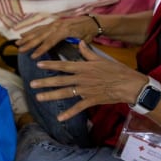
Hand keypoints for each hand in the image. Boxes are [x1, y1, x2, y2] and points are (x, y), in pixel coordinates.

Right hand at [17, 15, 101, 58]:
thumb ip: (73, 47)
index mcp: (64, 30)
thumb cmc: (88, 33)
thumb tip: (66, 54)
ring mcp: (54, 23)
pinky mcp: (53, 23)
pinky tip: (23, 34)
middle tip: (20, 50)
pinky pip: (40, 27)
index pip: (50, 41)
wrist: (92, 21)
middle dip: (29, 43)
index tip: (33, 56)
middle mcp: (57, 25)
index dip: (40, 49)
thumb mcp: (84, 41)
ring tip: (18, 43)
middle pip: (40, 35)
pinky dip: (31, 31)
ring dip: (27, 37)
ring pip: (38, 30)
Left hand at [31, 42, 148, 121]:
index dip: (50, 65)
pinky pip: (78, 107)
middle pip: (60, 80)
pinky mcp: (91, 100)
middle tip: (31, 84)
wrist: (129, 85)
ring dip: (51, 95)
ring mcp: (85, 90)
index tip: (38, 64)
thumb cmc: (117, 71)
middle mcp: (81, 79)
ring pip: (65, 93)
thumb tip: (80, 42)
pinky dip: (68, 113)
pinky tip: (59, 118)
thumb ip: (88, 52)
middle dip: (45, 82)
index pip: (63, 65)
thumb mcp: (101, 59)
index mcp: (83, 67)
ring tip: (38, 97)